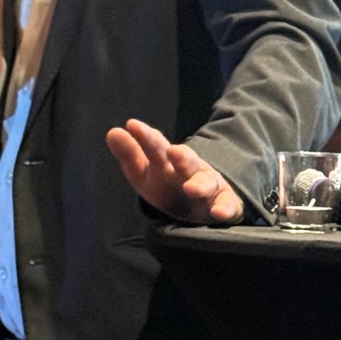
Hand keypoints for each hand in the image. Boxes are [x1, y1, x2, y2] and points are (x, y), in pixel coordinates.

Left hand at [107, 119, 244, 224]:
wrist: (202, 204)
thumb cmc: (167, 187)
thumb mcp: (144, 172)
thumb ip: (130, 155)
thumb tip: (113, 132)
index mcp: (167, 162)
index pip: (157, 148)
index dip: (146, 138)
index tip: (133, 126)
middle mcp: (189, 171)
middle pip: (187, 161)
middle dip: (182, 157)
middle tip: (173, 152)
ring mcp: (208, 186)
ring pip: (207, 182)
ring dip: (200, 184)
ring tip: (191, 189)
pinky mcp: (224, 203)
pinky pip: (227, 205)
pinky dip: (225, 208)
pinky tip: (219, 213)